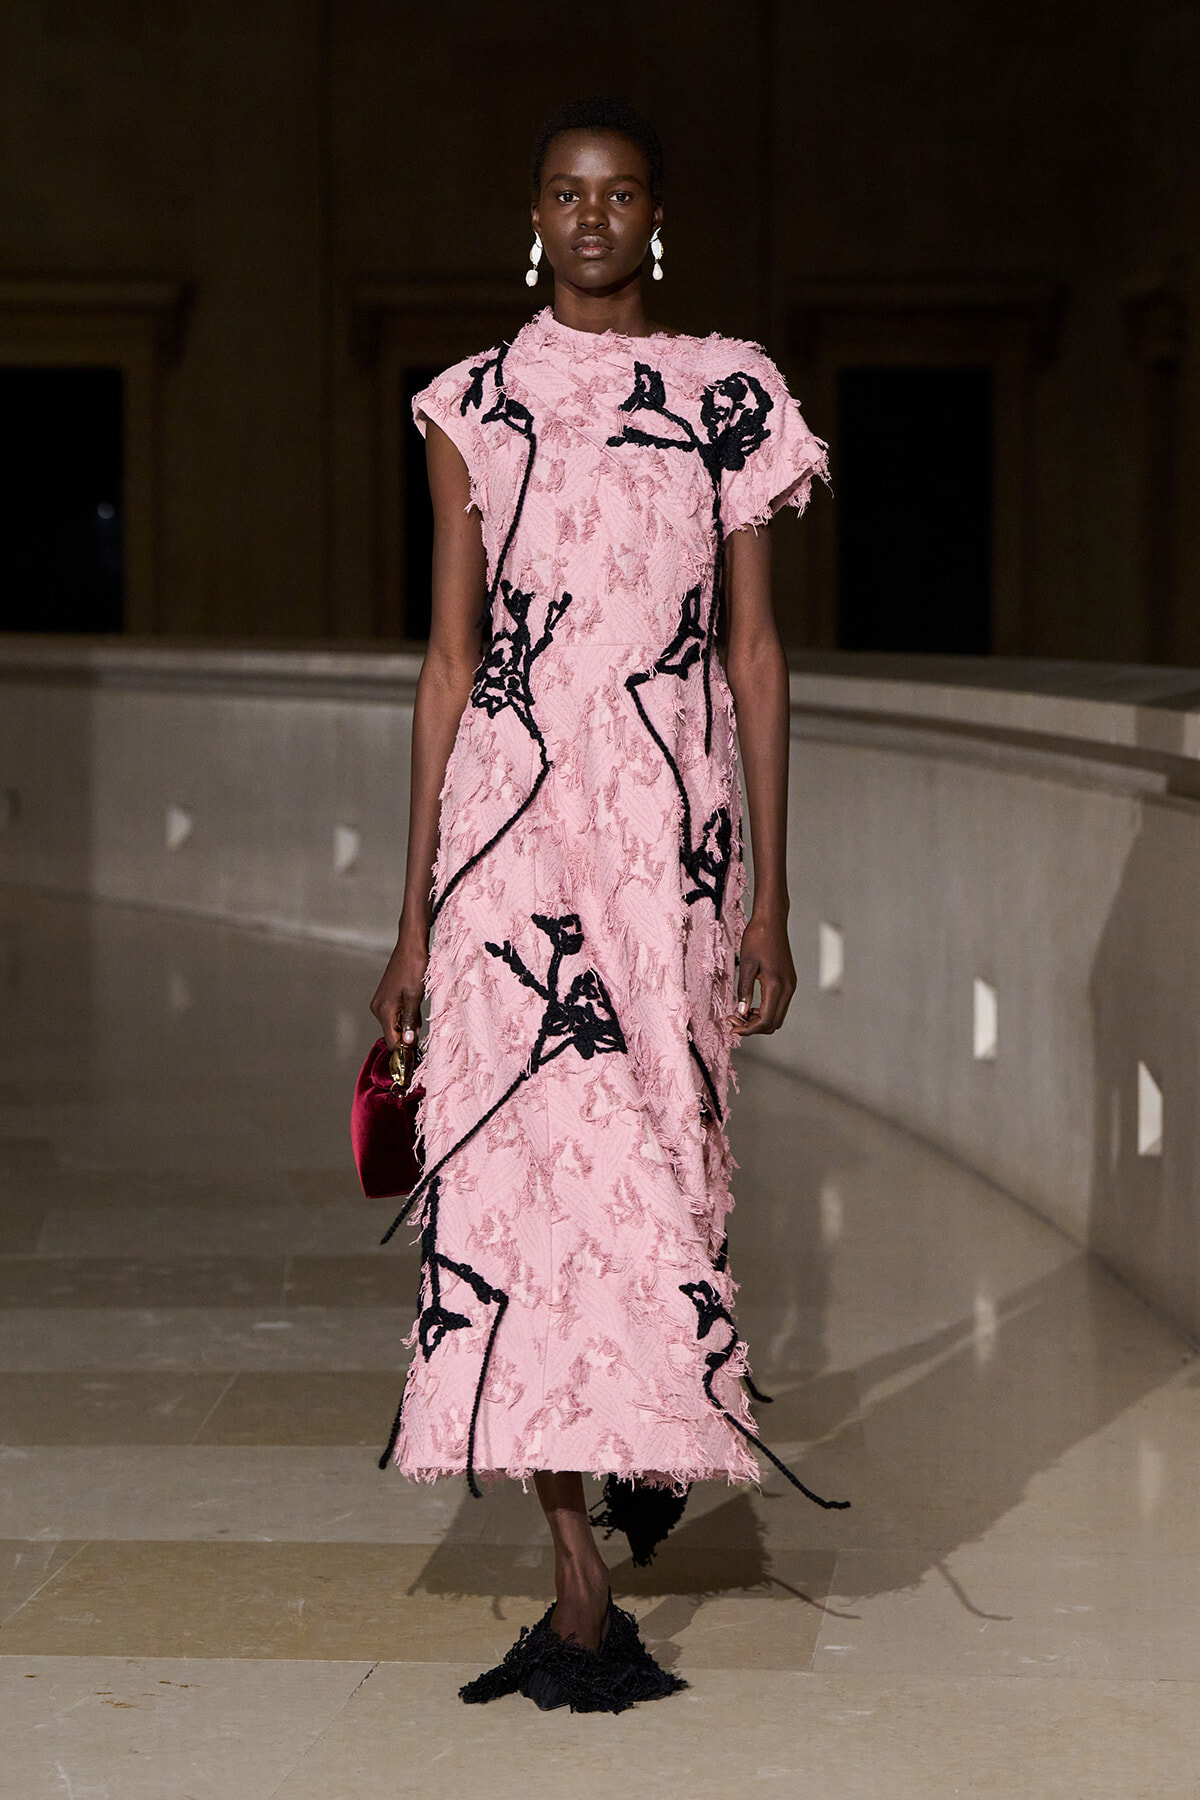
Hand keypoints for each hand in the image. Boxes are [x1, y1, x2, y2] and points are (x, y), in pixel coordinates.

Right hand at [370, 929, 427, 1051]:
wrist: (410, 945)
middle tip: (423, 1033)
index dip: (404, 1050)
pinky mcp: (386, 997)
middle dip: (407, 1037)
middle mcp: (378, 1008)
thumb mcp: (415, 996)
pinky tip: (415, 1009)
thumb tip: (407, 1043)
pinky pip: (395, 1014)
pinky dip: (406, 1016)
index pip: (392, 1041)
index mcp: (383, 1010)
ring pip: (395, 1024)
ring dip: (408, 1026)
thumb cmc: (414, 967)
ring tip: (420, 1017)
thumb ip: (410, 1021)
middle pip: (392, 1034)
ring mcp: (381, 1002)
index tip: (417, 1056)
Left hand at [728, 910, 795, 1037]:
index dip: (748, 1029)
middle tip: (734, 1020)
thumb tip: (741, 1012)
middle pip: (774, 1023)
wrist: (772, 920)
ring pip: (778, 1016)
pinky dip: (766, 1011)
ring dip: (760, 1020)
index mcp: (776, 986)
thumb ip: (744, 990)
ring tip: (740, 1013)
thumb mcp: (746, 964)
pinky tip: (751, 1005)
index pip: (765, 1020)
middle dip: (753, 1027)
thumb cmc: (757, 938)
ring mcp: (791, 985)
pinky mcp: (789, 981)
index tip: (732, 1027)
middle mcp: (788, 988)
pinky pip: (780, 1005)